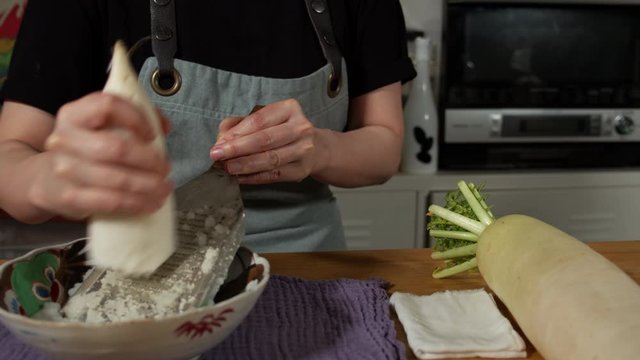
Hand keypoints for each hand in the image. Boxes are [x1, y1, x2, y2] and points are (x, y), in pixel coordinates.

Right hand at [27, 92, 172, 219]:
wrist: (46, 180)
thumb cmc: (86, 150)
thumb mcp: (102, 127)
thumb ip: (134, 118)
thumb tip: (164, 126)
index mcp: (73, 115)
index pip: (108, 106)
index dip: (135, 118)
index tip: (152, 134)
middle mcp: (64, 139)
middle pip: (116, 148)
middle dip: (148, 160)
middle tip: (166, 168)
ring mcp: (64, 170)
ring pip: (115, 179)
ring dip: (147, 186)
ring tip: (164, 189)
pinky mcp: (69, 197)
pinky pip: (109, 202)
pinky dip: (135, 204)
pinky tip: (150, 204)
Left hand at [210, 99, 324, 183]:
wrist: (315, 149)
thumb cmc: (282, 131)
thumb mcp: (265, 120)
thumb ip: (240, 124)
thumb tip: (222, 138)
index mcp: (289, 109)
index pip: (259, 120)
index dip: (237, 132)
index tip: (219, 142)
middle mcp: (301, 128)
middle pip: (265, 139)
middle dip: (238, 149)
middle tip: (217, 155)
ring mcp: (304, 150)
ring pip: (270, 159)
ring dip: (245, 165)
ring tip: (228, 168)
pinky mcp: (301, 170)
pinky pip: (275, 175)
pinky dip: (255, 177)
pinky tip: (240, 178)